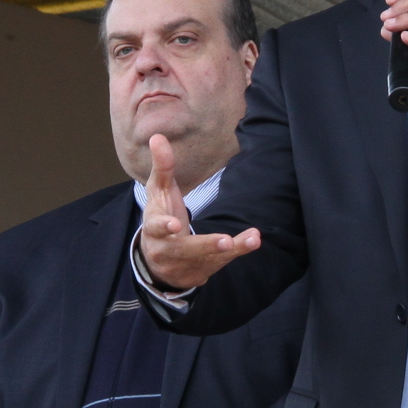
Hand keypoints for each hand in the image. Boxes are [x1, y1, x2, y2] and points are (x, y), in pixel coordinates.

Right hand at [137, 132, 259, 291]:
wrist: (156, 259)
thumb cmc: (159, 215)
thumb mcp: (158, 192)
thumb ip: (162, 167)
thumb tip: (158, 136)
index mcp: (153, 228)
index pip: (156, 227)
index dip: (163, 227)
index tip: (174, 225)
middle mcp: (166, 250)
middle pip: (184, 249)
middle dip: (204, 245)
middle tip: (224, 241)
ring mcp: (183, 264)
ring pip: (207, 259)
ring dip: (229, 250)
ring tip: (252, 238)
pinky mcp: (200, 271)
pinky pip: (220, 263)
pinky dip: (238, 252)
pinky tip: (254, 240)